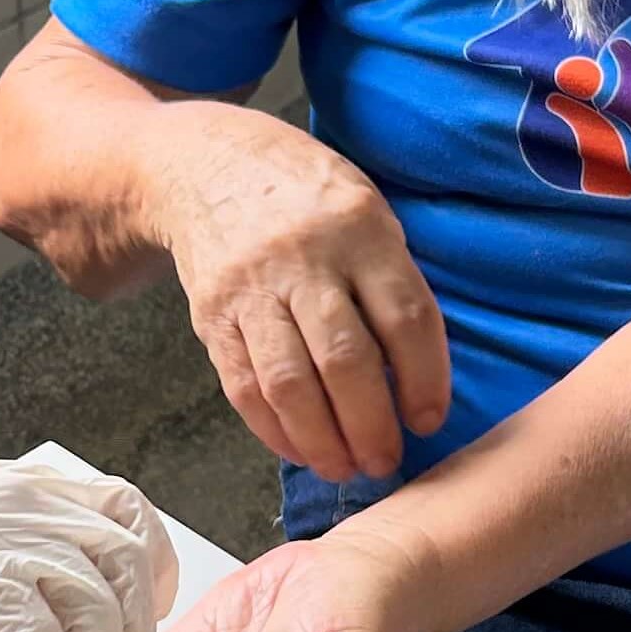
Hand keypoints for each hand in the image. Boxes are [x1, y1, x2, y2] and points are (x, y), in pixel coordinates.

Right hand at [146, 105, 451, 484]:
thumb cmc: (304, 195)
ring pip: (289, 382)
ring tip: (344, 468)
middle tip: (386, 460)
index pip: (404, 317)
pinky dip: (273, 429)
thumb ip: (390, 278)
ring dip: (322, 440)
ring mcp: (251, 289)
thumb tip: (413, 374)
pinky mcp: (211, 314)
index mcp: (359, 229)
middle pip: (345, 360)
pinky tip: (299, 449)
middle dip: (371, 426)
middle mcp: (304, 259)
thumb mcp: (364, 207)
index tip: (427, 419)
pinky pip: (242, 385)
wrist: (202, 164)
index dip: (424, 379)